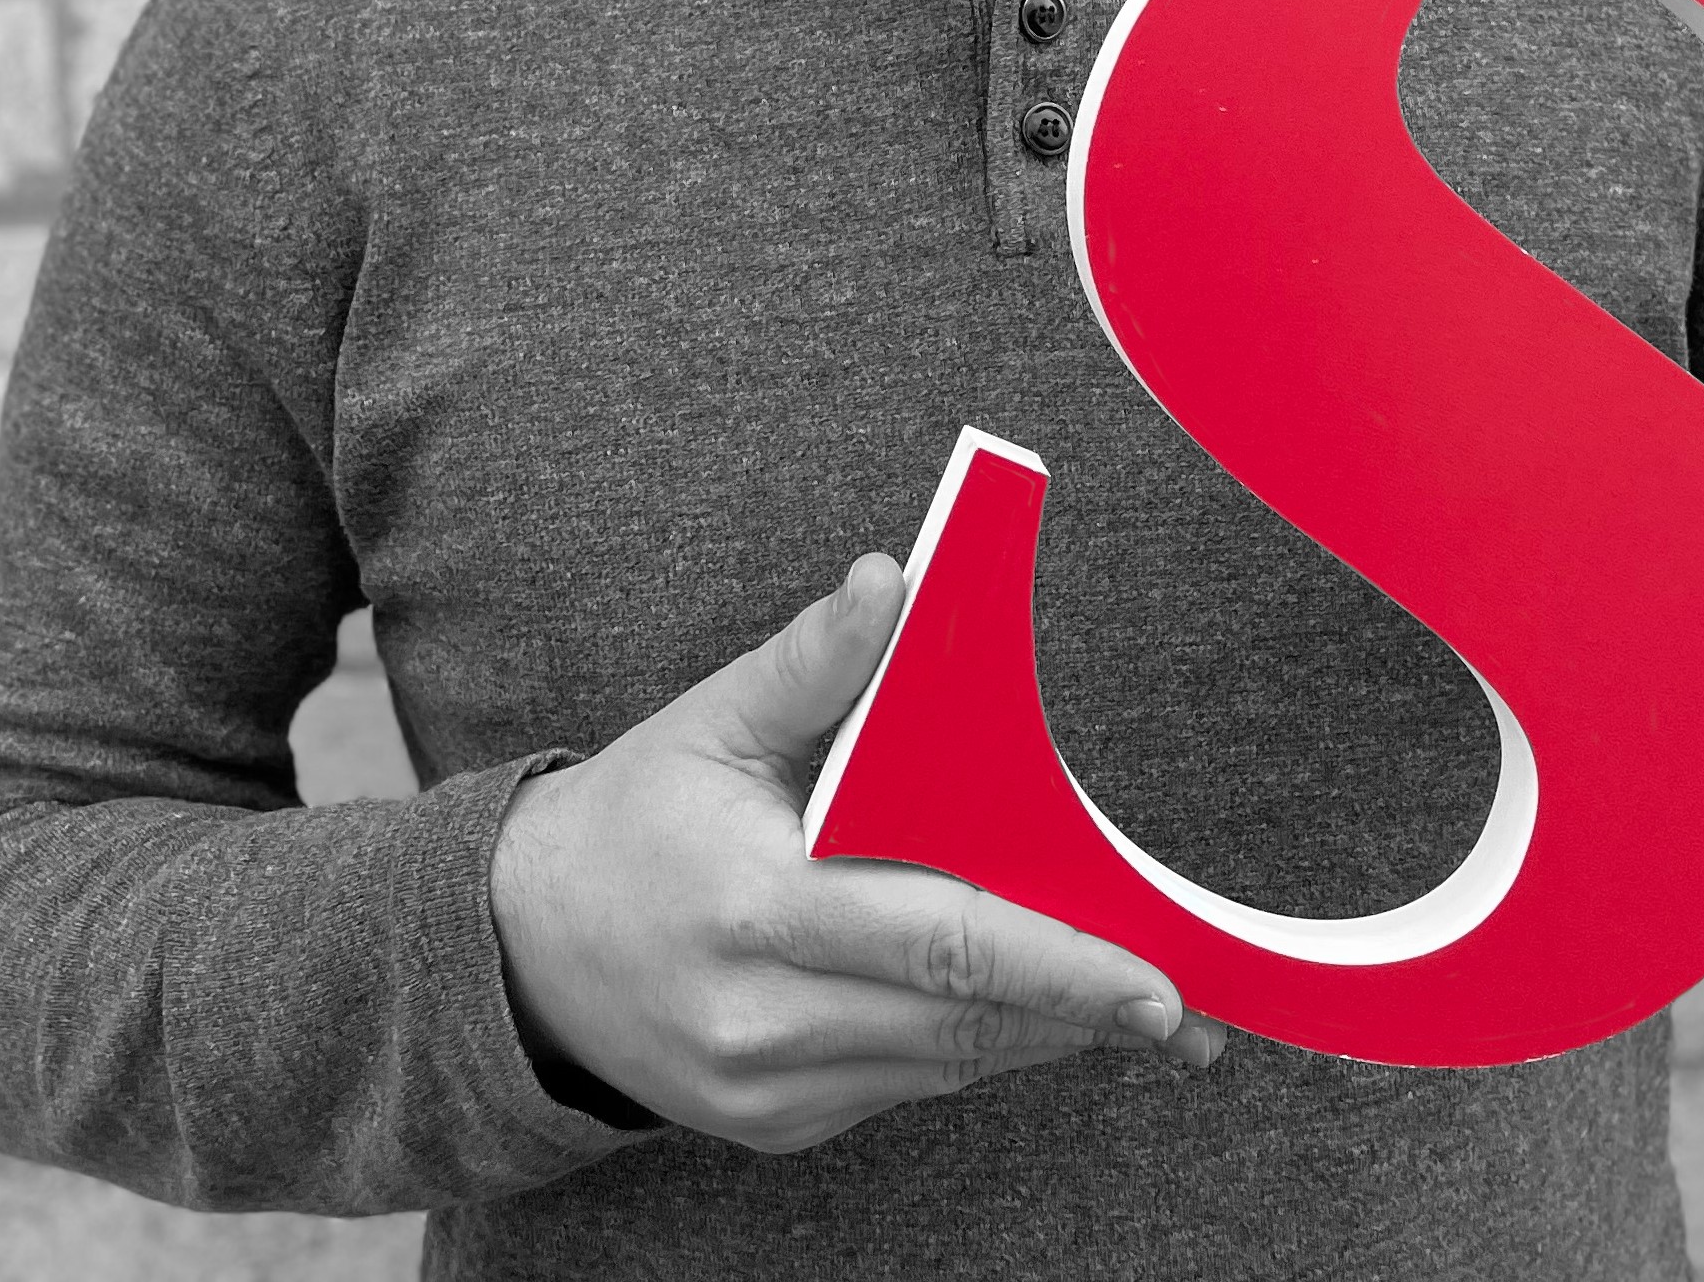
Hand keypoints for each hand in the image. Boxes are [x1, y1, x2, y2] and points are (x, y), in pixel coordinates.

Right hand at [489, 553, 1222, 1151]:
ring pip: (948, 1064)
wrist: (521, 951)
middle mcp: (763, 1018)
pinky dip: (968, 1041)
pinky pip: (906, 1085)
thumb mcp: (710, 720)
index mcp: (755, 908)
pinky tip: (1018, 1003)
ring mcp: (770, 1089)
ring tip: (1131, 1003)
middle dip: (1081, 1008)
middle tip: (1182, 1005)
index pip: (940, 941)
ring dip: (1039, 1028)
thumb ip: (813, 659)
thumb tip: (894, 580)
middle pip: (963, 1021)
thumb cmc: (632, 819)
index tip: (1153, 983)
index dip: (1058, 965)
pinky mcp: (777, 1124)